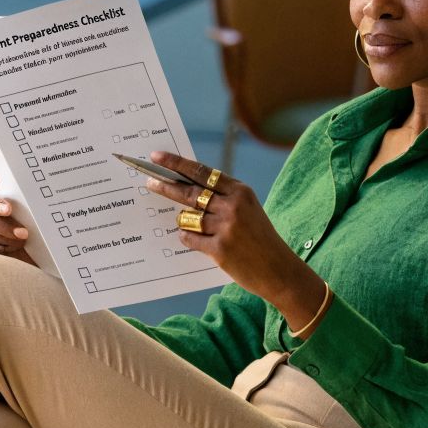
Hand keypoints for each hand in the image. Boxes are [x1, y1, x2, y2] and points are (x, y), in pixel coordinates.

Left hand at [144, 151, 327, 334]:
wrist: (279, 270)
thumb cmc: (260, 239)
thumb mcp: (248, 209)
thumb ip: (222, 198)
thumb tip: (188, 189)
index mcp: (240, 191)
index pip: (201, 172)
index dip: (177, 163)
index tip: (157, 157)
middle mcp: (232, 206)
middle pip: (189, 191)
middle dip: (165, 186)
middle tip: (149, 182)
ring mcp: (225, 227)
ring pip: (187, 218)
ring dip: (184, 221)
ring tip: (192, 226)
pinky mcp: (219, 249)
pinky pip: (189, 239)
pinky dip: (188, 239)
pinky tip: (196, 241)